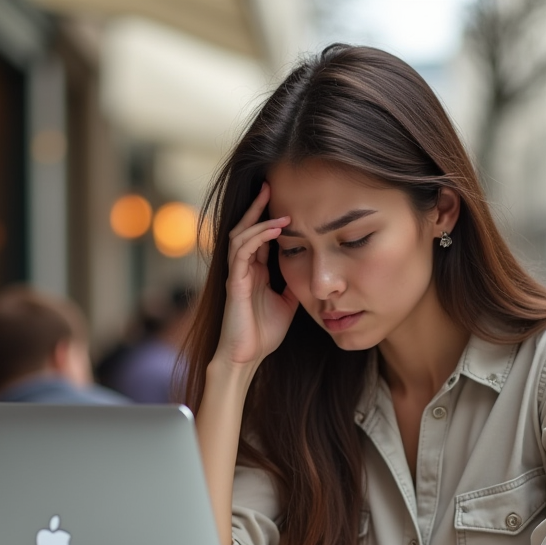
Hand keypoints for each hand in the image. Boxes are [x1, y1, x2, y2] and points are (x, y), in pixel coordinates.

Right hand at [217, 183, 298, 366]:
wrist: (247, 358)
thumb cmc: (264, 334)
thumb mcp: (288, 302)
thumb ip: (294, 283)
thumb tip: (311, 269)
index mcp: (254, 271)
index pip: (258, 236)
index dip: (268, 217)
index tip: (285, 200)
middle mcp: (243, 269)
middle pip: (245, 228)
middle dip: (256, 207)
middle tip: (270, 186)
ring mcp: (236, 274)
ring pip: (240, 235)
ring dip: (258, 219)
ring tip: (276, 207)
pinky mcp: (234, 283)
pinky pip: (241, 252)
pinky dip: (257, 237)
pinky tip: (274, 229)